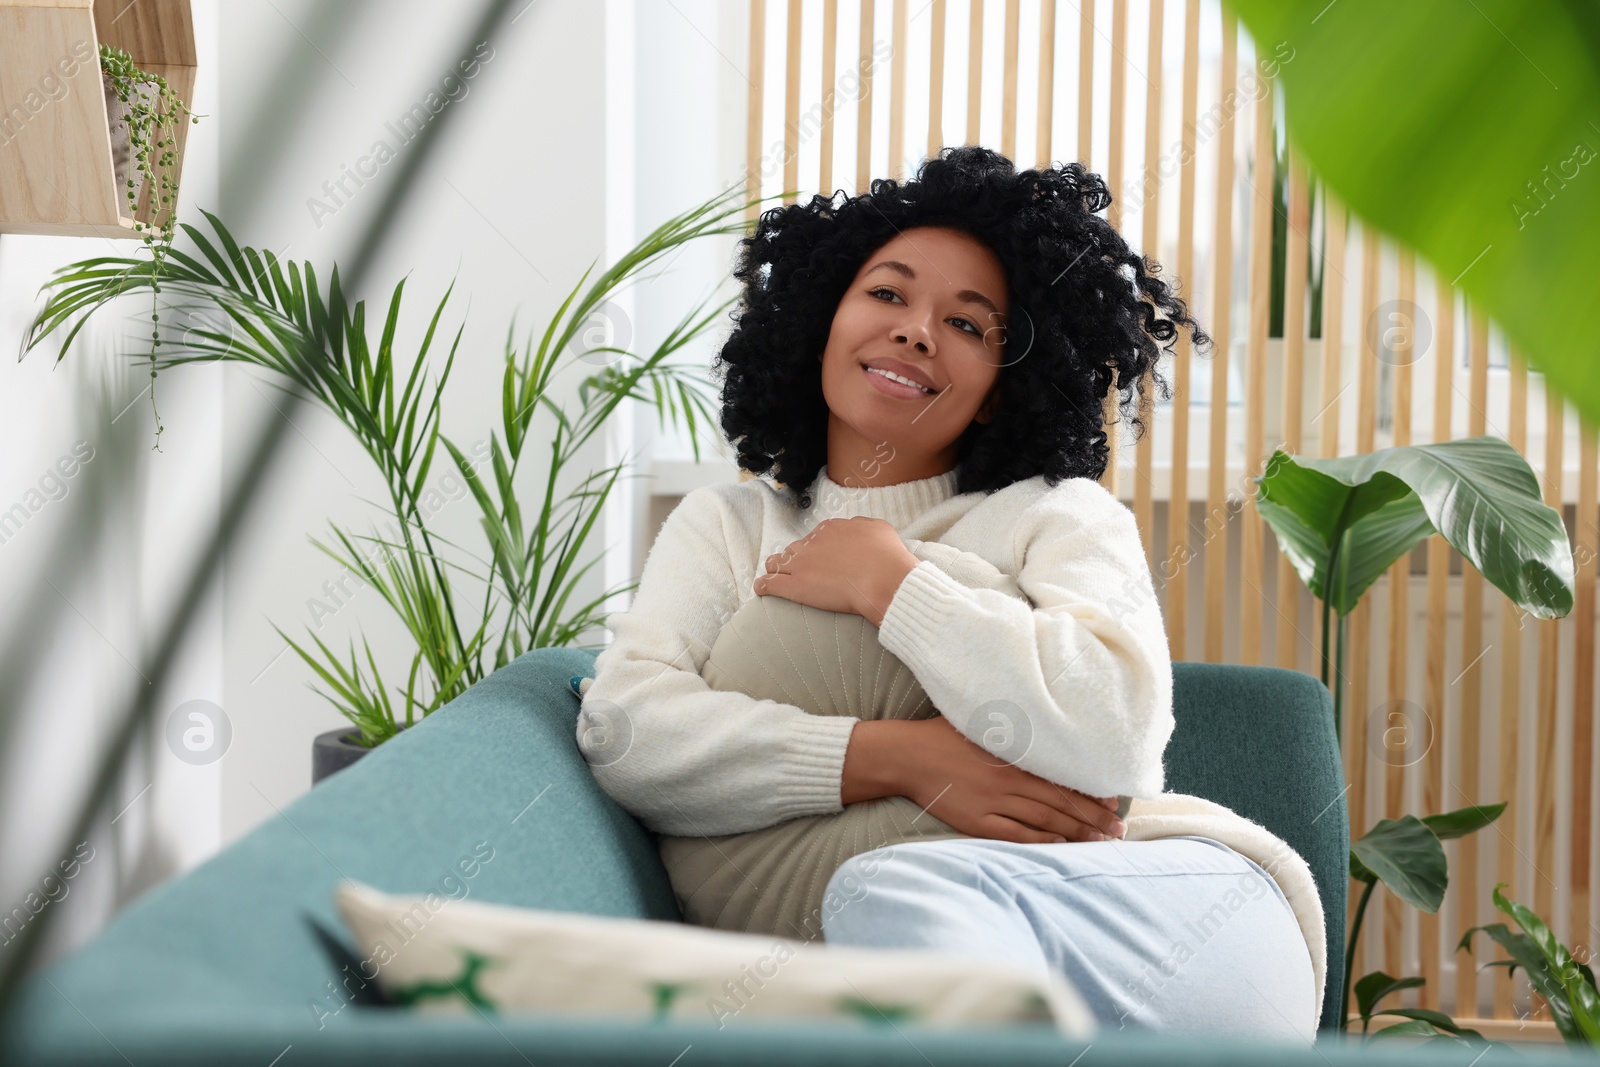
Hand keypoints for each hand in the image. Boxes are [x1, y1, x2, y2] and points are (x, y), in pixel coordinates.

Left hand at [754, 516, 918, 624]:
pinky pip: (770, 584)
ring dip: (776, 568)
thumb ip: (862, 526)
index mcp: (829, 529)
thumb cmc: (887, 556)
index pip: (814, 538)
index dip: (816, 550)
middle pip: (794, 549)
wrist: (883, 578)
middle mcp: (811, 544)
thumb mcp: (878, 528)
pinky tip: (761, 589)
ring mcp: (801, 565)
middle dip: (796, 558)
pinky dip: (763, 585)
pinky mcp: (795, 587)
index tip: (821, 559)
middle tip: (803, 571)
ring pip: (776, 563)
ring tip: (776, 577)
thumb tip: (855, 528)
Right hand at [898, 715, 1126, 844]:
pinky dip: (1039, 839)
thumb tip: (1045, 723)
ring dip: (1074, 832)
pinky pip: (1014, 834)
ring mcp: (991, 803)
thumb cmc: (944, 734)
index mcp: (1012, 757)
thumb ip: (1014, 727)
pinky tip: (1060, 844)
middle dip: (1092, 818)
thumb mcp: (981, 721)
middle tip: (1118, 829)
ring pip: (1043, 821)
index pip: (1060, 777)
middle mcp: (1007, 781)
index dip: (1088, 792)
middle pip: (1059, 803)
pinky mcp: (975, 821)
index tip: (1112, 801)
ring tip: (1099, 841)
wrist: (906, 755)